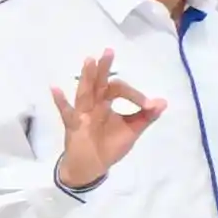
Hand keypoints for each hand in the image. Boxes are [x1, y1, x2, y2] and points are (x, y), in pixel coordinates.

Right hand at [48, 54, 162, 190]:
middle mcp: (94, 104)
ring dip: (87, 77)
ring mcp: (82, 113)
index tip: (150, 105)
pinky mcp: (73, 126)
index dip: (135, 95)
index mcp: (107, 102)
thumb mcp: (132, 130)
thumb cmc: (110, 144)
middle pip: (99, 83)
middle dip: (104, 68)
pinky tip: (55, 89)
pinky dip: (60, 101)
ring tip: (89, 60)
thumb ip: (146, 116)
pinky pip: (66, 112)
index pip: (119, 89)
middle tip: (109, 51)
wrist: (93, 166)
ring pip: (85, 92)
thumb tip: (163, 102)